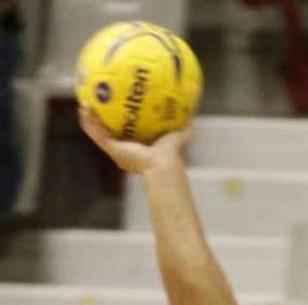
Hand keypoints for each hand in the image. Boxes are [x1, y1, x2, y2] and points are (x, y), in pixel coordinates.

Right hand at [78, 106, 192, 175]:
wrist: (163, 165)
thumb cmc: (172, 154)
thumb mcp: (178, 136)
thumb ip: (184, 128)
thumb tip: (192, 117)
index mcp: (138, 150)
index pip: (126, 136)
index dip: (119, 125)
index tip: (116, 113)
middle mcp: (124, 151)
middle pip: (108, 134)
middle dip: (101, 122)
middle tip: (96, 107)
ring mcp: (116, 151)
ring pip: (98, 133)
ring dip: (90, 120)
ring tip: (84, 105)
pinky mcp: (112, 148)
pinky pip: (96, 133)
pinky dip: (89, 122)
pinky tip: (84, 109)